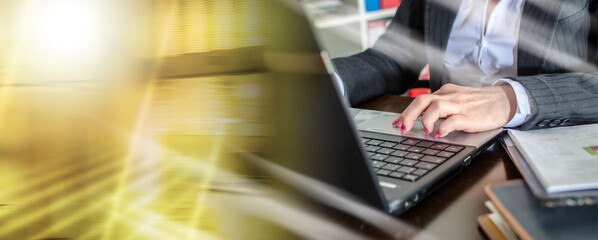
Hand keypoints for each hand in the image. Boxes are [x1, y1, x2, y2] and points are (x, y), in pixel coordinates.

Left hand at [392, 83, 515, 136]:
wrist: (505, 100)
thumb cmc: (480, 103)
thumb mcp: (457, 100)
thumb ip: (440, 107)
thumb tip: (419, 119)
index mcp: (445, 92)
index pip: (420, 99)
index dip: (405, 112)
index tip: (397, 123)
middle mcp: (450, 96)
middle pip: (422, 100)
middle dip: (408, 115)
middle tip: (403, 127)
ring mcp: (460, 106)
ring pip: (435, 107)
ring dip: (425, 120)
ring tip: (424, 131)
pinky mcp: (470, 116)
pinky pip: (453, 121)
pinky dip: (443, 128)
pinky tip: (439, 135)